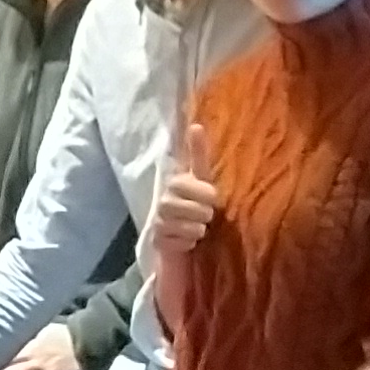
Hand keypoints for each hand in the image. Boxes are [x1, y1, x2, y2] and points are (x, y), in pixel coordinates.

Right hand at [146, 120, 220, 263]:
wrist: (185, 231)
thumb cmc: (196, 201)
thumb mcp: (201, 177)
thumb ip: (198, 153)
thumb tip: (196, 125)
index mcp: (174, 183)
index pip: (184, 184)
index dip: (203, 192)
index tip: (213, 197)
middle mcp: (162, 201)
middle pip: (185, 207)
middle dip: (202, 212)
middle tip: (207, 214)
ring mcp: (157, 222)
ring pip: (183, 227)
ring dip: (197, 229)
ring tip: (199, 227)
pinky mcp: (157, 242)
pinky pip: (177, 244)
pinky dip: (187, 244)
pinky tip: (188, 241)